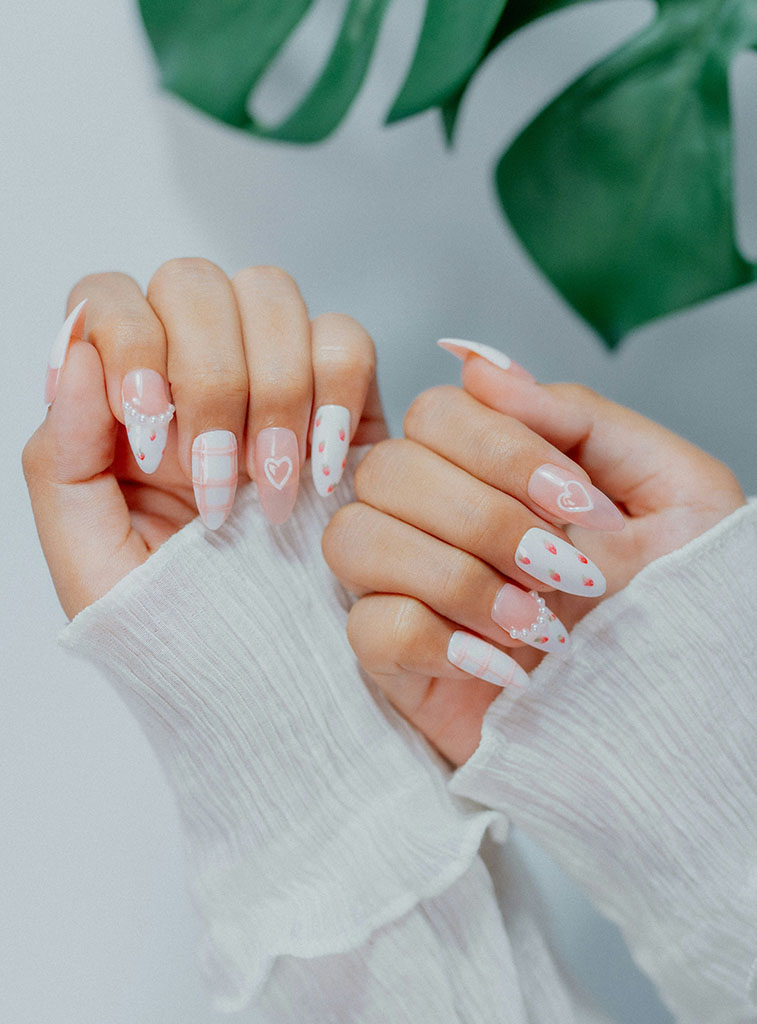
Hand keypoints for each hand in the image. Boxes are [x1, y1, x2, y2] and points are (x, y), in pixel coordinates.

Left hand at [23, 260, 386, 619]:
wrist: (262, 672)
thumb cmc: (172, 618)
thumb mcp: (89, 558)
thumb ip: (62, 456)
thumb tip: (75, 350)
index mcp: (119, 399)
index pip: (110, 298)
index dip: (132, 343)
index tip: (152, 437)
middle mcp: (191, 369)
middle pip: (193, 282)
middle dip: (211, 380)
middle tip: (217, 478)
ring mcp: (269, 375)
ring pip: (272, 296)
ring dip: (274, 392)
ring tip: (271, 490)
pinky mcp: (341, 399)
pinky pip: (348, 341)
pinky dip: (337, 399)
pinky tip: (321, 473)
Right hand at [322, 341, 744, 766]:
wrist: (683, 715)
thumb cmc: (681, 602)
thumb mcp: (668, 488)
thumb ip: (578, 417)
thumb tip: (480, 364)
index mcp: (493, 471)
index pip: (435, 412)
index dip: (501, 450)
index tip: (579, 503)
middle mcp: (438, 520)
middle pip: (386, 470)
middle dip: (485, 520)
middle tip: (562, 567)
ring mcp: (410, 589)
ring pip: (355, 539)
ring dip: (456, 577)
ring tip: (536, 622)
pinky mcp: (399, 664)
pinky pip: (368, 627)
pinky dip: (439, 640)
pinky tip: (505, 664)